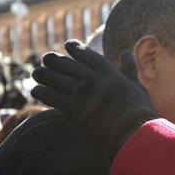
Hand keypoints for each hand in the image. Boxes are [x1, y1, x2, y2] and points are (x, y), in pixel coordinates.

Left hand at [31, 40, 156, 156]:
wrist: (134, 129)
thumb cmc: (139, 110)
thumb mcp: (136, 84)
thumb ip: (128, 68)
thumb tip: (126, 52)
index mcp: (108, 72)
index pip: (87, 55)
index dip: (75, 48)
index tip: (67, 45)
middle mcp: (93, 79)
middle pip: (68, 65)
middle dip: (55, 61)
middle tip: (46, 58)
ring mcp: (83, 93)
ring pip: (58, 79)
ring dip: (45, 75)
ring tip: (36, 73)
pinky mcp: (76, 109)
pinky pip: (54, 98)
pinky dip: (43, 93)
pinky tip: (35, 91)